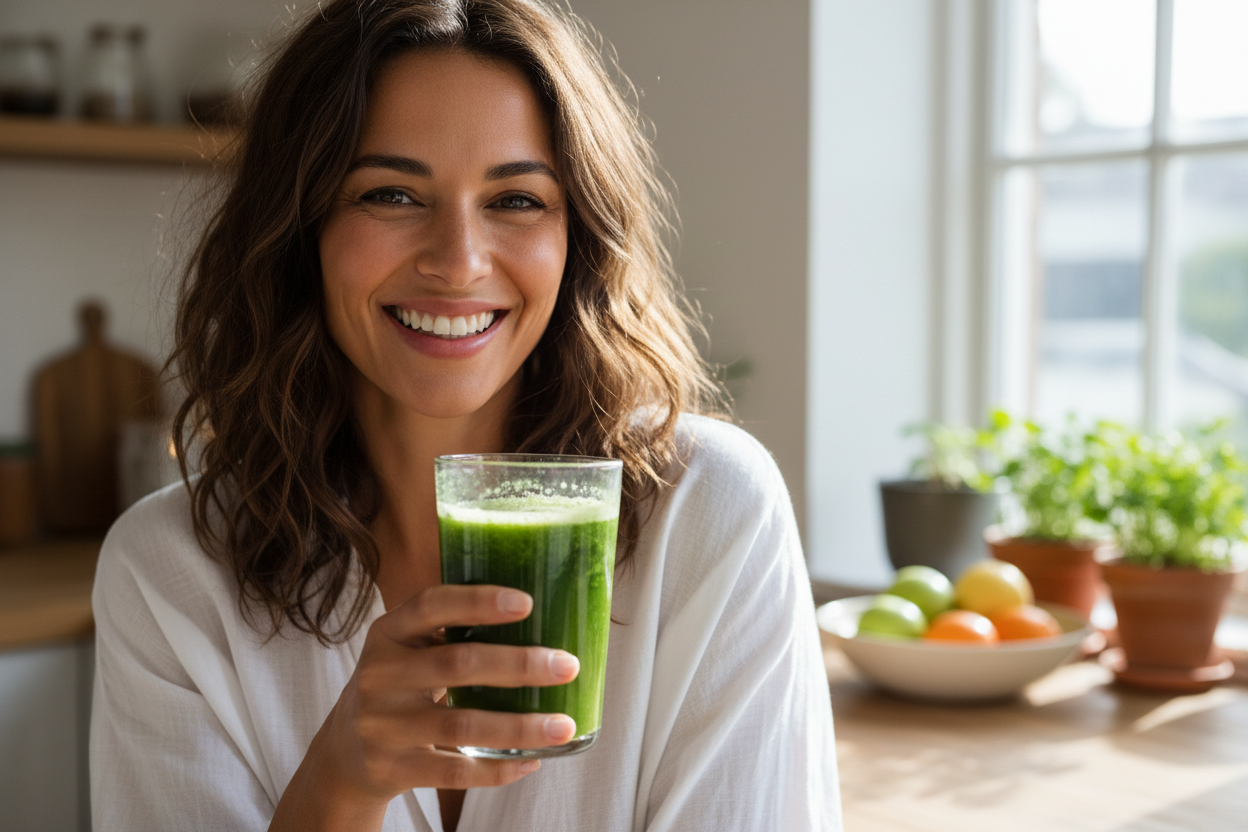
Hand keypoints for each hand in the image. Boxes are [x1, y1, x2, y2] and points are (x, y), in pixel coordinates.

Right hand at [271, 585, 579, 829]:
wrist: (343, 752)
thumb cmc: (398, 686)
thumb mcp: (406, 650)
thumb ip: (450, 633)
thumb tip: (542, 617)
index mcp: (388, 633)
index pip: (431, 605)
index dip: (478, 601)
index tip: (526, 602)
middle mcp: (379, 674)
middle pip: (457, 664)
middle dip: (520, 665)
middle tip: (568, 666)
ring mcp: (382, 725)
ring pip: (461, 725)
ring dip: (520, 726)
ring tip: (563, 725)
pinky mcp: (391, 768)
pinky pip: (454, 772)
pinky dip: (498, 769)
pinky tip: (531, 760)